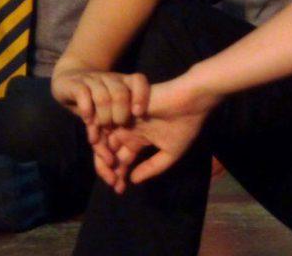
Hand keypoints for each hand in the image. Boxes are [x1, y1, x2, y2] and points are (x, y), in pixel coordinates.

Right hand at [51, 67, 150, 130]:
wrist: (68, 82)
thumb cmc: (93, 102)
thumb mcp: (105, 117)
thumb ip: (111, 137)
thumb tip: (112, 166)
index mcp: (124, 84)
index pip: (139, 80)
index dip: (141, 96)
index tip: (139, 113)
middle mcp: (111, 80)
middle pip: (120, 94)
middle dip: (118, 115)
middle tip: (113, 129)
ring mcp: (94, 81)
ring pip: (103, 97)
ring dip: (102, 117)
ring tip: (100, 130)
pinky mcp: (76, 84)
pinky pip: (83, 94)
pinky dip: (87, 109)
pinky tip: (87, 121)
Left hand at [104, 75, 221, 192]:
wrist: (190, 100)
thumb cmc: (184, 125)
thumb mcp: (170, 153)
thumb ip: (152, 167)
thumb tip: (133, 181)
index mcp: (139, 138)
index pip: (122, 158)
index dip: (118, 174)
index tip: (118, 190)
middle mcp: (129, 128)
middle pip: (110, 150)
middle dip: (108, 168)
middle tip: (112, 183)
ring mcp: (124, 117)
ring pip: (104, 138)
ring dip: (103, 154)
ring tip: (109, 169)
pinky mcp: (121, 105)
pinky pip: (104, 120)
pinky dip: (100, 135)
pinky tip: (106, 150)